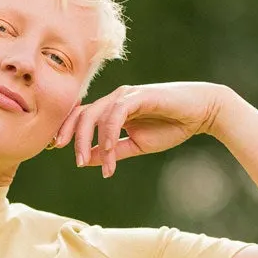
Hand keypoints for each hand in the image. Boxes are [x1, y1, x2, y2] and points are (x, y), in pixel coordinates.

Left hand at [53, 81, 226, 177]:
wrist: (200, 113)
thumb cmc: (170, 126)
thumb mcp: (135, 146)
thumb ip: (111, 152)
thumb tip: (87, 160)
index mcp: (113, 109)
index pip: (81, 116)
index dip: (67, 130)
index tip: (57, 149)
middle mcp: (116, 99)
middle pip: (83, 115)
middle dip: (73, 137)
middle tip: (76, 161)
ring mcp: (128, 95)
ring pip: (96, 114)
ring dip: (89, 140)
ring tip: (88, 162)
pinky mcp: (139, 96)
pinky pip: (116, 114)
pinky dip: (109, 133)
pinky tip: (108, 151)